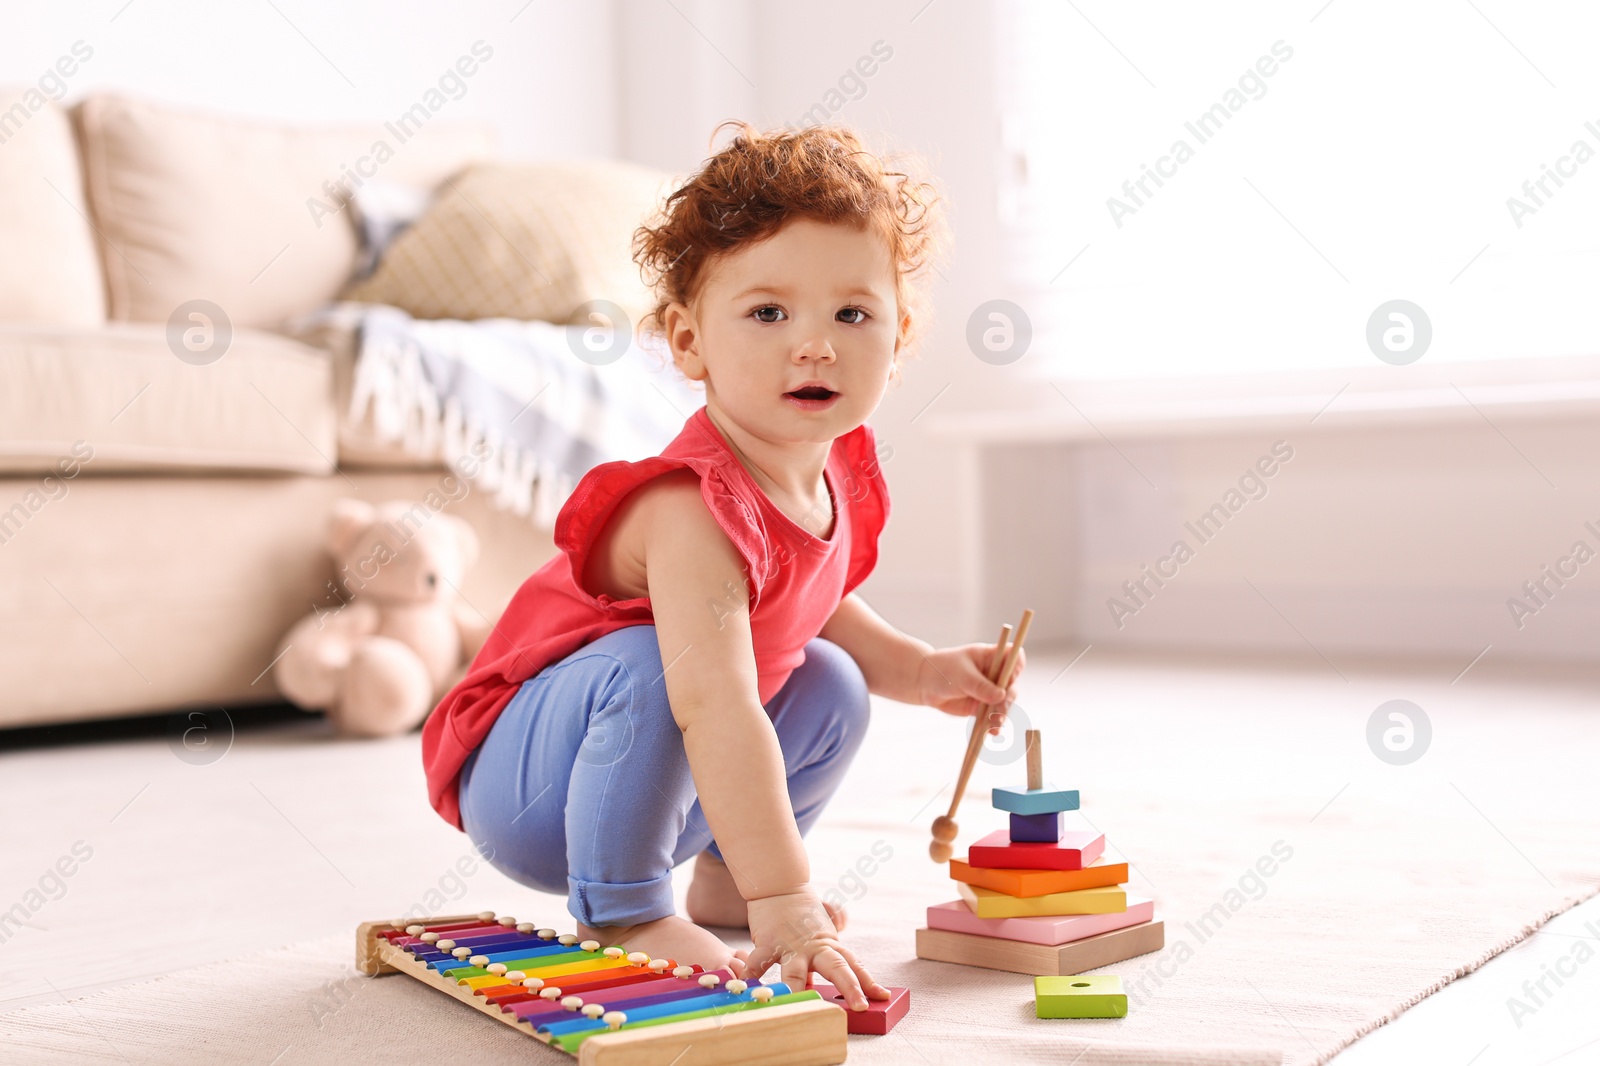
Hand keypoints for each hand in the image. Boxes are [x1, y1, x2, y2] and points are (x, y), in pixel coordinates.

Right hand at [738, 889, 889, 1009]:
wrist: (779, 885)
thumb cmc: (801, 912)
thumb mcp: (821, 929)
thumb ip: (831, 943)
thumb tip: (843, 939)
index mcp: (830, 946)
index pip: (853, 965)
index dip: (867, 981)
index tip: (882, 996)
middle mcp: (815, 947)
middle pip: (837, 968)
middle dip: (850, 988)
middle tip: (861, 1006)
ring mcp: (791, 946)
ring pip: (796, 971)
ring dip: (799, 989)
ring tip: (803, 1007)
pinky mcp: (769, 943)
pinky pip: (760, 962)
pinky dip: (752, 974)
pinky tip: (748, 988)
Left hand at [914, 642, 1023, 732]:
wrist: (925, 685)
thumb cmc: (943, 671)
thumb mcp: (962, 676)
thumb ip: (981, 686)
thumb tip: (1002, 696)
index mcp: (991, 657)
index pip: (1013, 656)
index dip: (1016, 666)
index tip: (1010, 677)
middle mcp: (994, 673)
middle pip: (1012, 683)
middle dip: (1008, 697)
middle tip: (1001, 706)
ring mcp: (990, 690)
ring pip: (1005, 702)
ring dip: (1002, 713)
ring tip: (996, 723)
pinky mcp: (983, 705)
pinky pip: (993, 715)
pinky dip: (993, 724)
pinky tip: (993, 731)